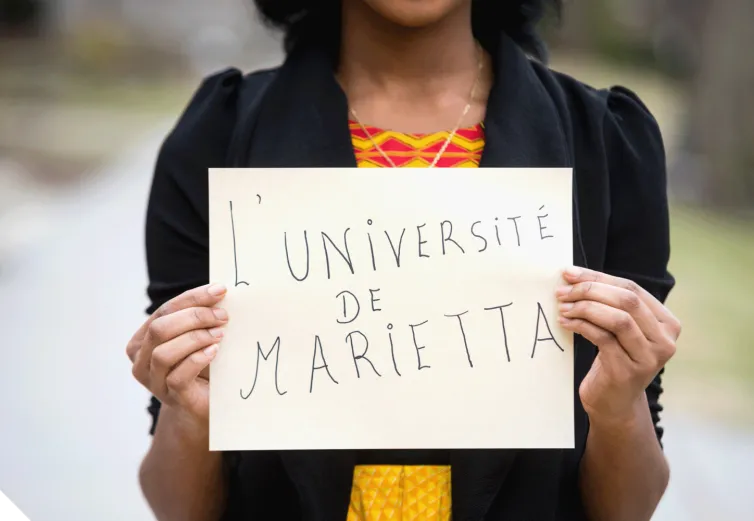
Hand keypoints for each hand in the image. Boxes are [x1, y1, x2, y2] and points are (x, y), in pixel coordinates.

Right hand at [127, 284, 228, 428]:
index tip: (220, 290)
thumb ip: (198, 318)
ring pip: (164, 353)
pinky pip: (178, 376)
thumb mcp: (195, 337)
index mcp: (143, 339)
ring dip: (196, 338)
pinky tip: (214, 351)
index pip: (165, 311)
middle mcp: (141, 360)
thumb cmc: (200, 365)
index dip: (192, 298)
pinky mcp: (171, 396)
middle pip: (160, 329)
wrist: (202, 404)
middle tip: (223, 316)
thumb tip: (219, 292)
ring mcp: (153, 381)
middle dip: (194, 317)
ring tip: (220, 334)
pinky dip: (197, 359)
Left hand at [556, 267, 680, 425]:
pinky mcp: (628, 370)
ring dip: (584, 308)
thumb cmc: (613, 359)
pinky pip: (603, 338)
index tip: (569, 273)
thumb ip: (608, 303)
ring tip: (562, 307)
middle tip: (562, 291)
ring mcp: (649, 357)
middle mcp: (664, 340)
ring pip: (618, 318)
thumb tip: (572, 275)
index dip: (598, 277)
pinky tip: (565, 323)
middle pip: (627, 300)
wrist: (614, 403)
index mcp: (667, 323)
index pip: (632, 288)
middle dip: (590, 290)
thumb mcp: (618, 329)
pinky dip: (581, 326)